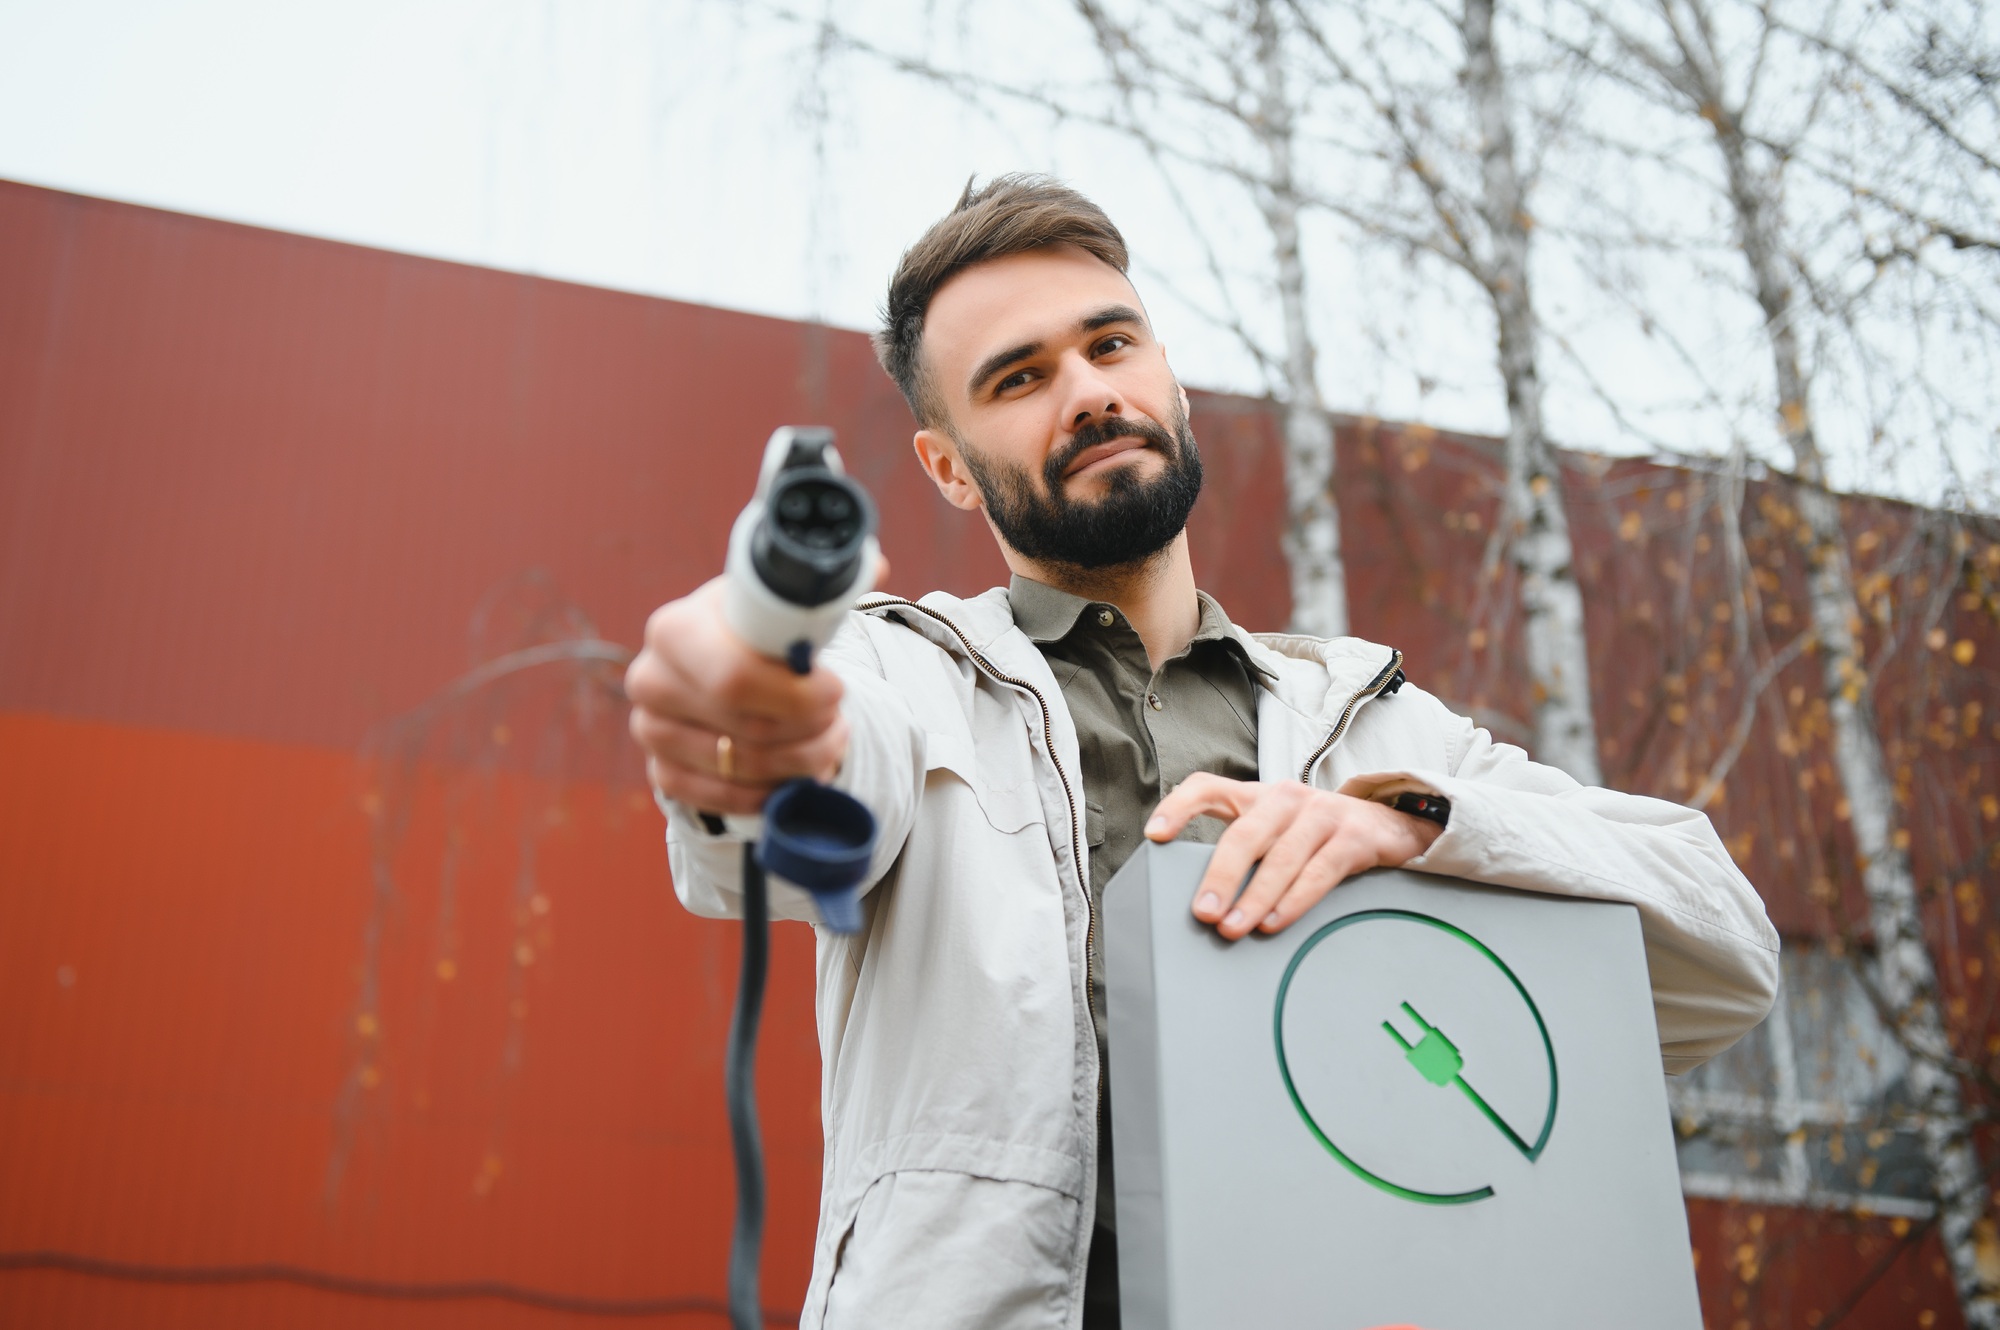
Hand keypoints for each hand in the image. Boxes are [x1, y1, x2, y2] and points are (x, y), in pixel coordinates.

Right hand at [624, 578, 848, 815]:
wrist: (717, 669)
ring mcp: (651, 731)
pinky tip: (803, 771)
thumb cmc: (755, 634)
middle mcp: (651, 680)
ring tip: (831, 739)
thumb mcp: (779, 604)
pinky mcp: (661, 773)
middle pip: (749, 729)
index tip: (835, 689)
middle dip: (810, 728)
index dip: (798, 694)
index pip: (736, 679)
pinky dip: (775, 789)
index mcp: (675, 629)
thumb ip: (823, 591)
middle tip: (839, 718)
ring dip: (803, 759)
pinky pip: (728, 798)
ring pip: (746, 766)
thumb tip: (877, 566)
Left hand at [1144, 774, 1443, 939]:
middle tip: (1204, 912)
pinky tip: (1275, 922)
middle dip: (1220, 875)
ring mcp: (1321, 813)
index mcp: (1257, 796)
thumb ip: (1243, 852)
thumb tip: (1202, 901)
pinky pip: (1319, 871)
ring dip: (1255, 897)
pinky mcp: (1352, 836)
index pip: (1208, 787)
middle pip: (1244, 833)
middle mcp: (1285, 798)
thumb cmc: (1317, 837)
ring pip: (1280, 857)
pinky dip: (1295, 900)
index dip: (1178, 807)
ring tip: (1234, 927)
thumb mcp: (1277, 833)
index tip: (1155, 836)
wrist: (1390, 826)